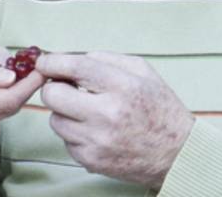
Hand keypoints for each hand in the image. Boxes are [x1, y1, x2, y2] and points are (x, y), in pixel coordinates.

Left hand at [36, 52, 193, 188]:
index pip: (73, 67)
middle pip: (53, 95)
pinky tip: (94, 130)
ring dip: (65, 113)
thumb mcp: (141, 70)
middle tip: (66, 87)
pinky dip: (75, 133)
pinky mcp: (92, 161)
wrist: (177, 153)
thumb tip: (69, 59)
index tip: (43, 62)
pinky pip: (66, 141)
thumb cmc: (159, 107)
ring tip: (87, 111)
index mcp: (122, 86)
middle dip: (54, 88)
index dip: (51, 62)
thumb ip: (105, 59)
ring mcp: (98, 140)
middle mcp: (107, 114)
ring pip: (55, 120)